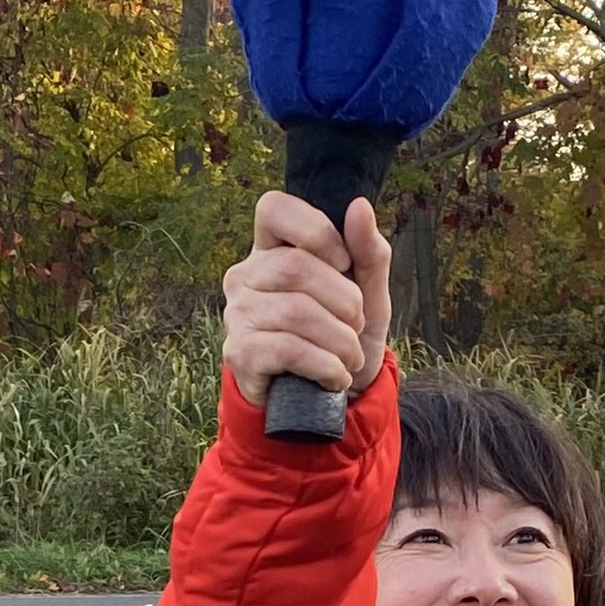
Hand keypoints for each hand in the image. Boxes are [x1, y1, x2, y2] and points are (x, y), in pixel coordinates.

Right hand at [222, 192, 392, 408]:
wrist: (323, 400)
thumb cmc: (341, 334)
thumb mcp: (367, 293)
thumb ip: (367, 252)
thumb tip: (359, 205)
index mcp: (272, 249)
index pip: (274, 208)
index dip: (316, 231)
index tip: (344, 263)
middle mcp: (246, 275)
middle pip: (296, 266)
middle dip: (345, 301)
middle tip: (356, 326)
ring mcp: (237, 313)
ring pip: (297, 311)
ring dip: (341, 341)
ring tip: (350, 357)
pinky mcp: (240, 353)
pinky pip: (288, 349)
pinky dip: (325, 365)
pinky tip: (335, 376)